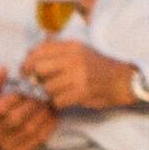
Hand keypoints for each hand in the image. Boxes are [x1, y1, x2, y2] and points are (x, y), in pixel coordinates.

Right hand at [0, 80, 56, 149]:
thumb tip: (3, 68)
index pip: (7, 103)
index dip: (22, 93)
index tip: (34, 83)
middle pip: (18, 117)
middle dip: (34, 103)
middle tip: (46, 92)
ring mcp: (10, 145)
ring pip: (30, 128)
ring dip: (43, 114)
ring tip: (51, 103)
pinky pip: (38, 139)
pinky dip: (48, 126)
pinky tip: (53, 116)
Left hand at [20, 41, 139, 112]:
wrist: (122, 80)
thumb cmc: (98, 66)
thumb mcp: (79, 51)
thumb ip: (56, 50)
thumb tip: (30, 54)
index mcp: (70, 46)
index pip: (39, 50)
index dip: (27, 61)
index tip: (25, 70)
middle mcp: (73, 58)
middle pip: (39, 68)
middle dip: (34, 78)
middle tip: (36, 84)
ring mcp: (77, 75)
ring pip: (47, 87)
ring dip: (48, 93)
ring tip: (56, 92)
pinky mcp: (81, 92)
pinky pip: (57, 100)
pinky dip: (58, 103)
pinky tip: (65, 99)